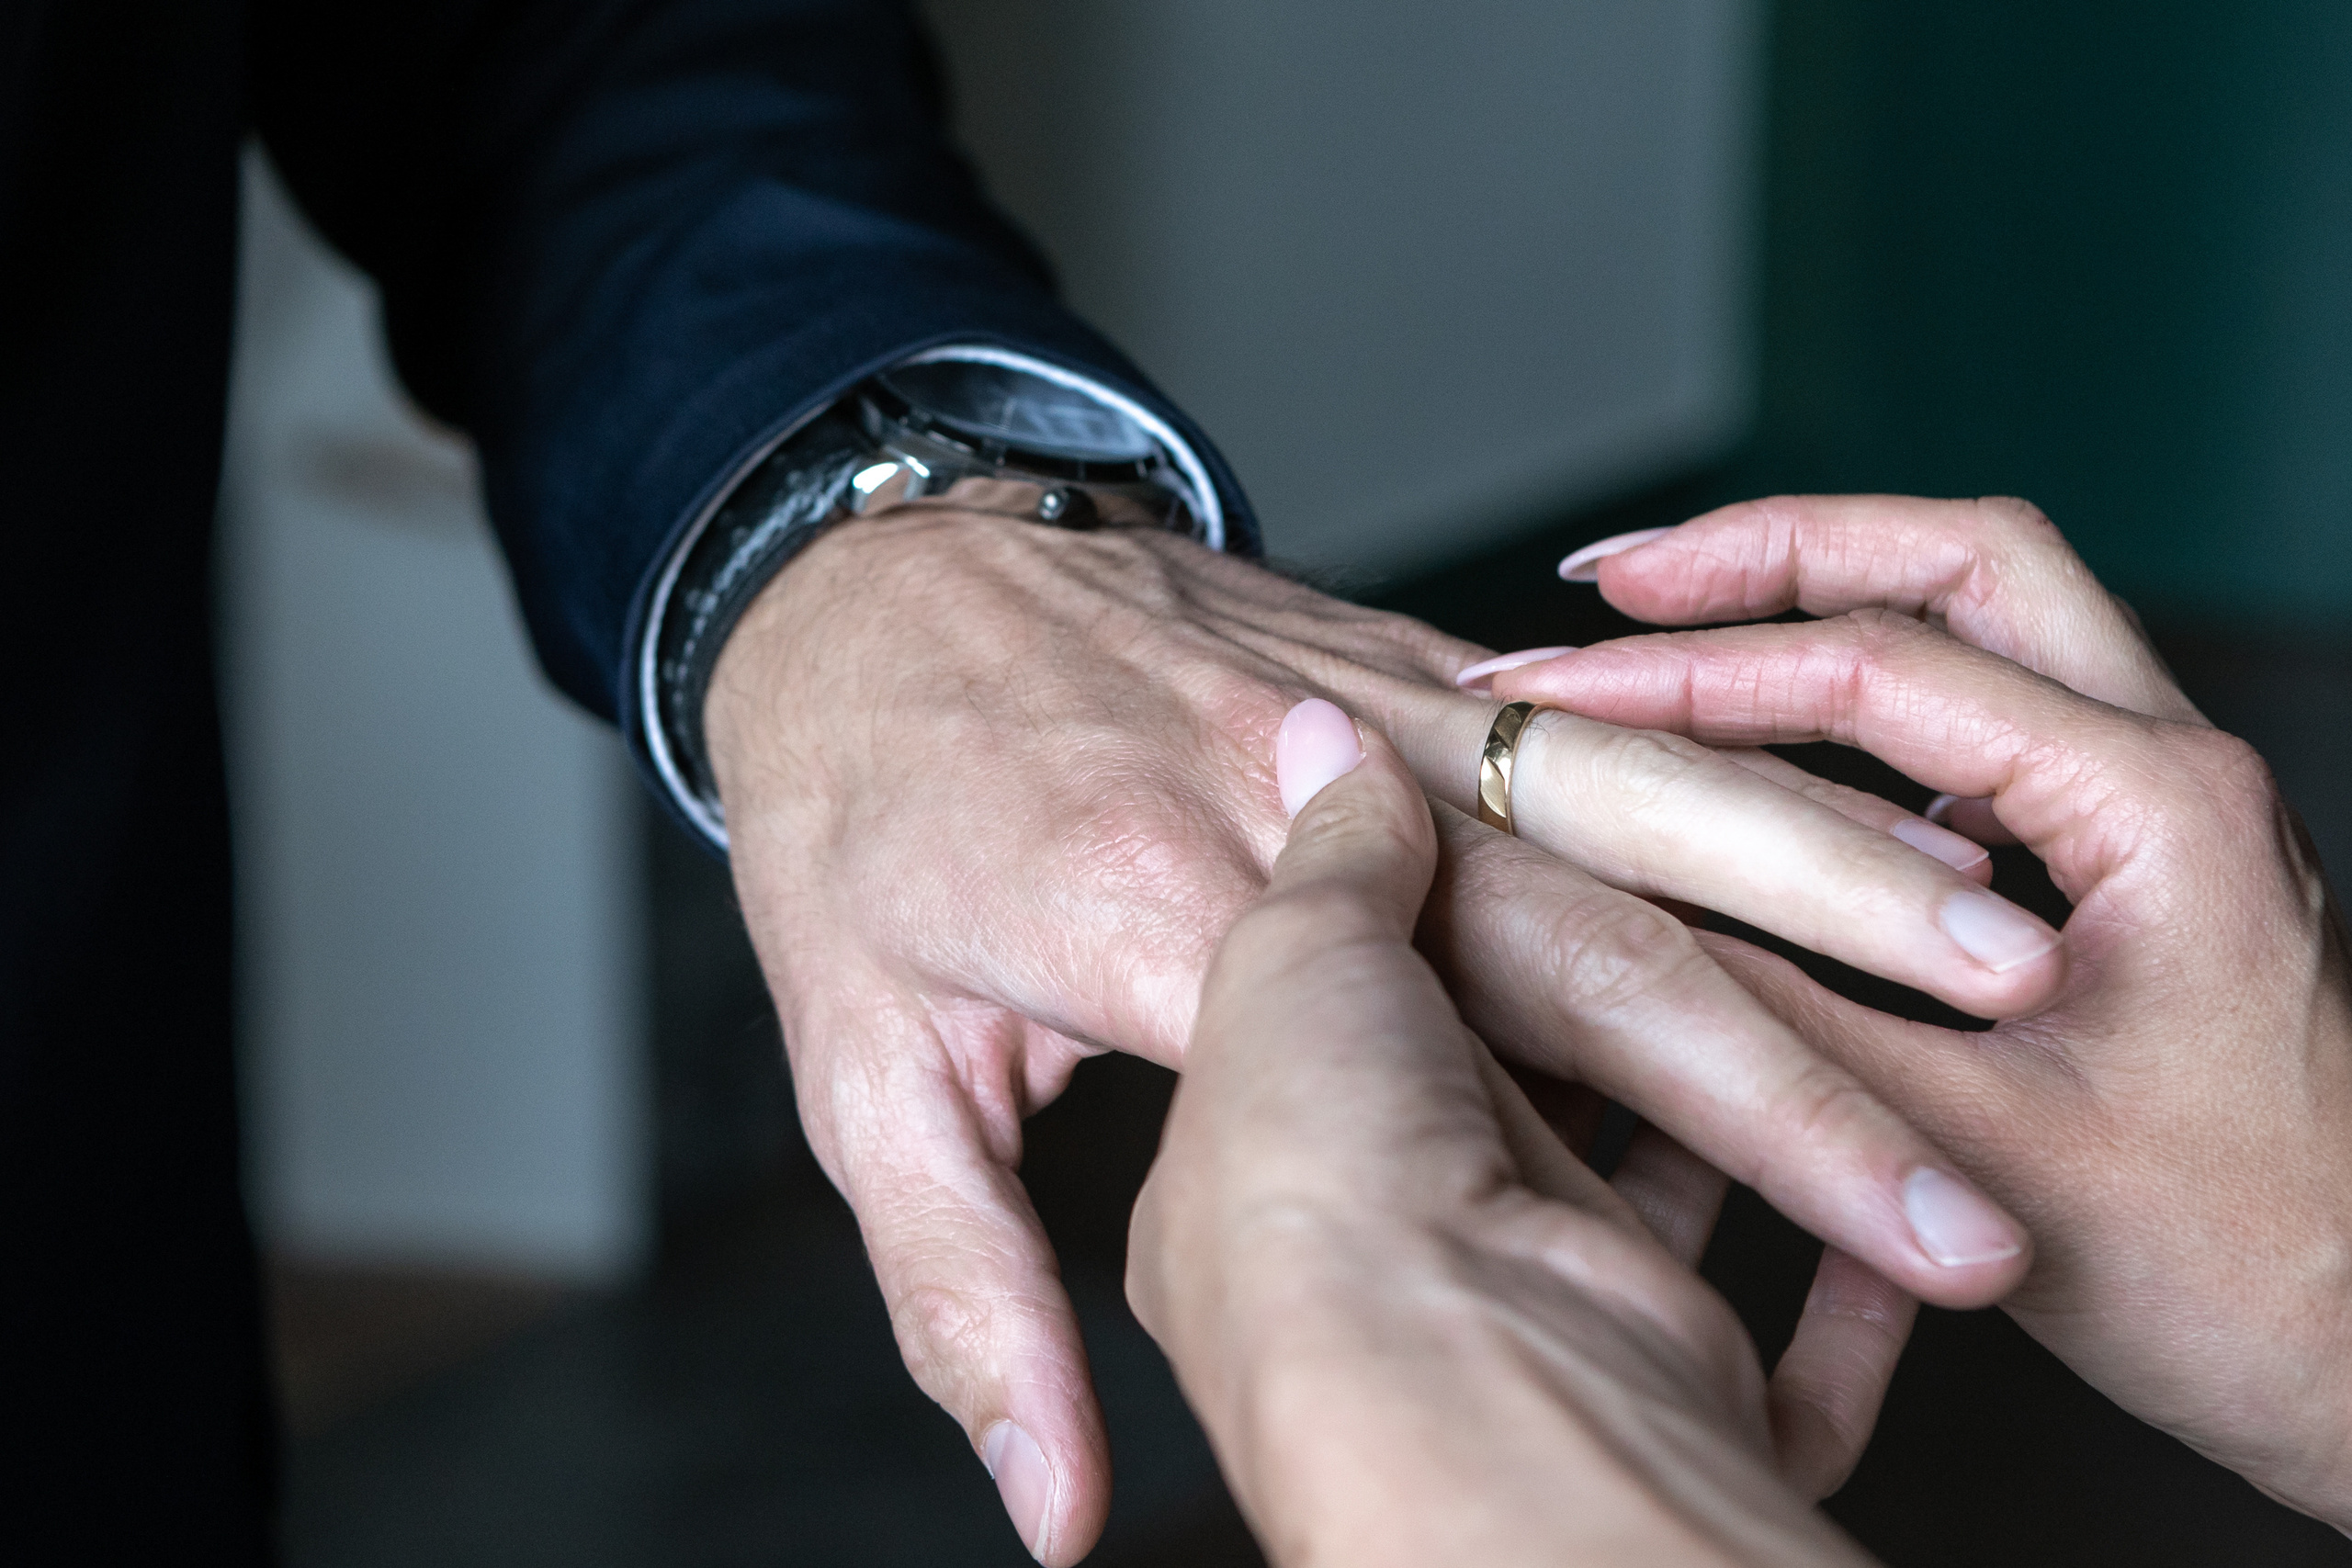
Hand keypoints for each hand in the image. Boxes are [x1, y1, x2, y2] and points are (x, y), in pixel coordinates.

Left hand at [705, 507, 2041, 1559]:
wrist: (864, 583)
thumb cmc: (860, 831)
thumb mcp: (863, 1070)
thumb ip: (970, 1292)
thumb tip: (1050, 1515)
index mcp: (1171, 914)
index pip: (1484, 1043)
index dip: (1716, 1139)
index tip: (1877, 1235)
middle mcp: (1293, 794)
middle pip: (1604, 897)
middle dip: (1822, 991)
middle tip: (2012, 1048)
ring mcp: (1355, 707)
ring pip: (1629, 787)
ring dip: (1824, 856)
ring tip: (1998, 927)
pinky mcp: (1383, 664)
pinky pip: (1576, 724)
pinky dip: (1728, 770)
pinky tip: (1858, 809)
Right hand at [1497, 495, 2351, 1526]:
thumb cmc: (2250, 1278)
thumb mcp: (1976, 1147)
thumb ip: (1790, 1017)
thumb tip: (1618, 917)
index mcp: (2153, 809)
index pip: (1877, 665)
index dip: (1687, 667)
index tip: (1552, 686)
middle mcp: (2173, 771)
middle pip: (1958, 564)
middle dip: (1771, 549)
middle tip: (1614, 581)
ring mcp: (2162, 811)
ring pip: (1982, 624)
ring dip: (1820, 600)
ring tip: (1663, 626)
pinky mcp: (2138, 866)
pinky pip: (1987, 725)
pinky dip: (1861, 701)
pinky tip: (1764, 753)